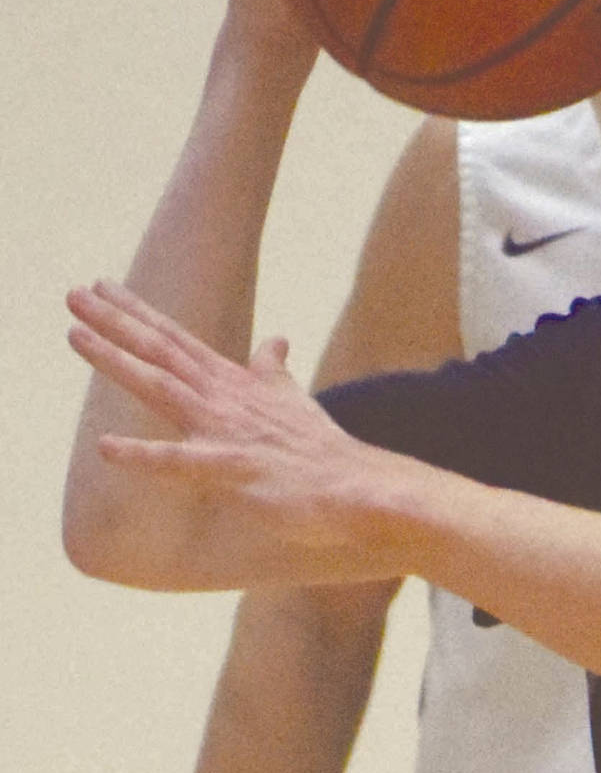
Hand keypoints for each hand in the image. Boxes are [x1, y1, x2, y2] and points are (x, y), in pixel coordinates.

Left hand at [66, 279, 398, 553]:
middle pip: (162, 351)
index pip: (178, 341)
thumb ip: (273, 370)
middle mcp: (225, 398)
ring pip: (161, 386)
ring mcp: (226, 430)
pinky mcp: (232, 468)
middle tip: (74, 292)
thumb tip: (277, 338)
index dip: (139, 313)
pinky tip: (106, 446)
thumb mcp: (292, 399)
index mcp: (234, 384)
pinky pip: (179, 461)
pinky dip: (142, 454)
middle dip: (117, 320)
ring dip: (116, 360)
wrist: (354, 487)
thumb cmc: (318, 450)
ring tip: (75, 334)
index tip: (102, 285)